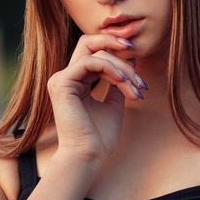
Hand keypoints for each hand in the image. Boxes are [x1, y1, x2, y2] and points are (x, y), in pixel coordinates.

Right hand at [46, 34, 146, 163]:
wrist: (88, 156)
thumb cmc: (99, 137)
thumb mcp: (114, 105)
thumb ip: (118, 83)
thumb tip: (131, 61)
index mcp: (76, 82)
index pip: (95, 54)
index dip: (117, 55)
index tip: (138, 65)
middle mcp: (66, 78)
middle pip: (90, 43)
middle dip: (114, 44)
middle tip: (135, 51)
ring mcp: (61, 79)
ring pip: (95, 53)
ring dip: (121, 67)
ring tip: (135, 86)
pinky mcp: (61, 83)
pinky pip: (89, 62)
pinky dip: (110, 68)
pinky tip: (123, 82)